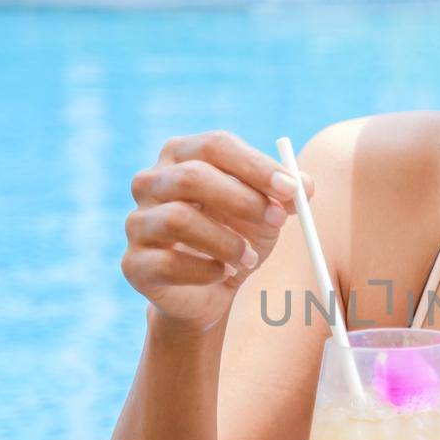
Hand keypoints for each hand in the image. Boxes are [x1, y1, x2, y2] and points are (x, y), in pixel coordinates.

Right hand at [121, 128, 313, 334]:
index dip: (255, 166)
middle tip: (279, 221)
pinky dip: (206, 270)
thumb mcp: (266, 213)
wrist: (208, 293)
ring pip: (177, 219)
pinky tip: (224, 275)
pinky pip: (168, 263)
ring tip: (249, 258)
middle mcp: (150, 182)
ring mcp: (137, 222)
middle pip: (192, 176)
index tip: (291, 189)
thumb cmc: (235, 238)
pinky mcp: (134, 263)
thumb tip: (305, 186)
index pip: (215, 145)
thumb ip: (285, 196)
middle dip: (243, 200)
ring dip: (226, 241)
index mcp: (182, 156)